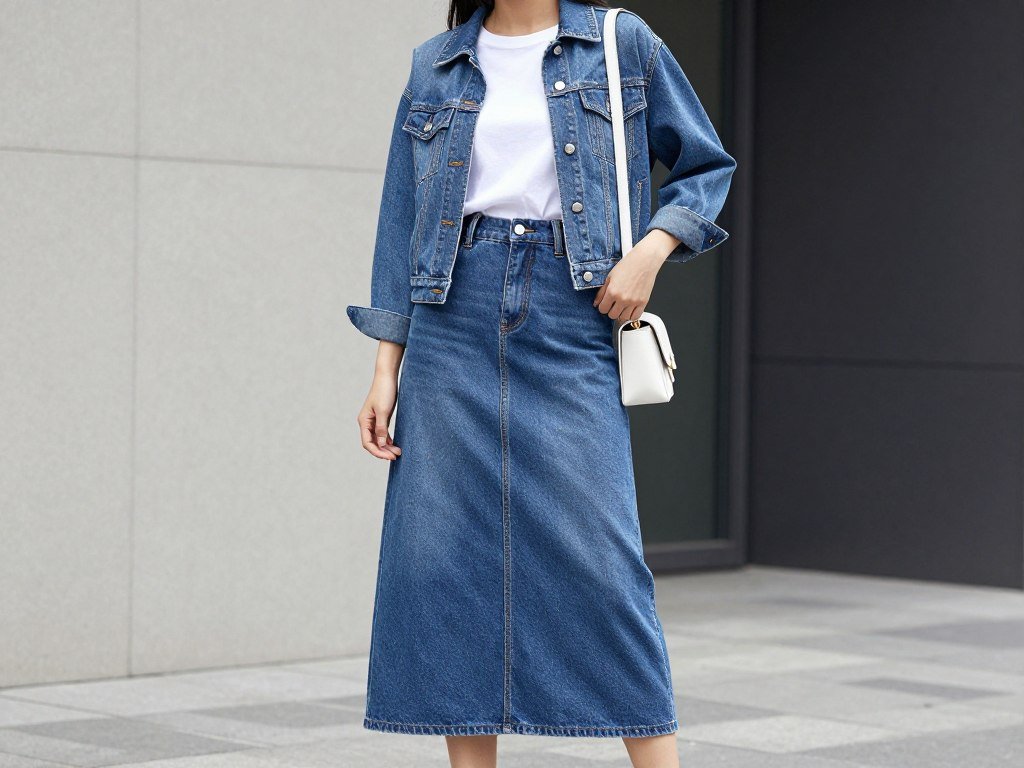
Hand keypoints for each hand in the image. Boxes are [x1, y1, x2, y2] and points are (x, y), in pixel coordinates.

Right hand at [357, 341, 403, 459]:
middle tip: (396, 456)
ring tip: (398, 452)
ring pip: (378, 439)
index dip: (378, 452)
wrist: (388, 376)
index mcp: (364, 421)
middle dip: (383, 451)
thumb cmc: (384, 391)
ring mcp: (374, 420)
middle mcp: (367, 422)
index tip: (390, 456)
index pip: (367, 443)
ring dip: (387, 447)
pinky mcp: (381, 417)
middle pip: (372, 443)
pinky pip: (383, 433)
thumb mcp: (383, 411)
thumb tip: (381, 444)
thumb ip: (381, 428)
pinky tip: (395, 445)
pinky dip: (388, 440)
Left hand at [592, 229, 679, 320]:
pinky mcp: (643, 302)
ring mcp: (633, 301)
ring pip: (623, 318)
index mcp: (612, 291)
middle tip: (613, 304)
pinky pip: (635, 317)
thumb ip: (602, 292)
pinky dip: (631, 315)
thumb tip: (596, 302)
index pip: (602, 309)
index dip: (602, 306)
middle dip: (611, 310)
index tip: (605, 303)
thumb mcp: (610, 276)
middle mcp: (623, 298)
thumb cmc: (629, 265)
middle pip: (612, 315)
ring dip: (621, 313)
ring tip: (622, 305)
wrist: (645, 260)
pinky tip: (629, 309)